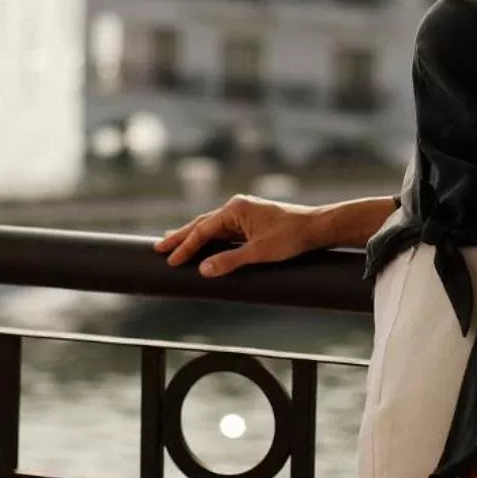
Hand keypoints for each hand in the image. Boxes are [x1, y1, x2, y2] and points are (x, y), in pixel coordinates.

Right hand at [152, 194, 329, 276]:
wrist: (317, 228)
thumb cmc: (291, 236)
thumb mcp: (259, 252)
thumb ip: (229, 261)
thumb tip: (203, 270)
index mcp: (235, 209)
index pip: (203, 229)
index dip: (185, 246)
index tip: (170, 259)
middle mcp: (236, 207)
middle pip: (202, 223)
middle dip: (181, 237)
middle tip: (159, 247)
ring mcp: (243, 214)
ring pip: (212, 227)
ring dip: (193, 236)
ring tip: (171, 242)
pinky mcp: (250, 222)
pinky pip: (223, 231)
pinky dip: (210, 238)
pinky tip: (202, 244)